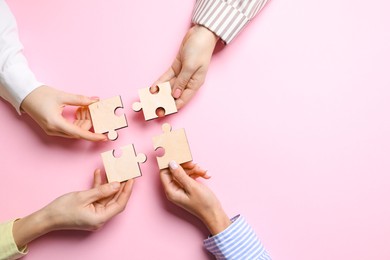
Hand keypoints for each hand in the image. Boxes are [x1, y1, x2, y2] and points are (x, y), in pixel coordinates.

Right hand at [13, 170, 132, 247]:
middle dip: (120, 186)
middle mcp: (100, 217)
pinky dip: (99, 186)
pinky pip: (98, 196)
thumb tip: (117, 185)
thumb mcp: (83, 197)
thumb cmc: (62, 210)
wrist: (46, 217)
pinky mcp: (90, 209)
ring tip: (114, 170)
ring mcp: (95, 213)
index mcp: (100, 218)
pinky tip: (98, 174)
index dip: (127, 191)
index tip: (132, 180)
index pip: (120, 204)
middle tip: (126, 173)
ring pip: (107, 196)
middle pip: (114, 200)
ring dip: (109, 184)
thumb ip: (101, 190)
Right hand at [21, 85, 106, 140]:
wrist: (24, 94)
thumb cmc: (40, 94)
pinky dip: (77, 121)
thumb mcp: (62, 96)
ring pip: (74, 130)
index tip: (103, 137)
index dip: (92, 136)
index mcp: (56, 123)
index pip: (79, 133)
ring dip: (82, 121)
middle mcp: (54, 130)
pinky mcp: (52, 128)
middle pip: (78, 131)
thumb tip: (95, 100)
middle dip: (88, 121)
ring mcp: (52, 130)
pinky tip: (78, 111)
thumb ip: (80, 99)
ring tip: (83, 107)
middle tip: (90, 108)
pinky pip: (69, 128)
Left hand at [154, 25, 218, 110]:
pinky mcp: (177, 67)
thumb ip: (182, 82)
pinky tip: (152, 88)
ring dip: (160, 92)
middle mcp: (188, 81)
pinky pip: (167, 77)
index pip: (183, 99)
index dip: (173, 106)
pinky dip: (160, 82)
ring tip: (150, 99)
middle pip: (175, 94)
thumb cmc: (200, 50)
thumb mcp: (191, 67)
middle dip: (164, 100)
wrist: (200, 34)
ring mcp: (182, 74)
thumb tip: (175, 95)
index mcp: (195, 83)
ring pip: (169, 86)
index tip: (163, 112)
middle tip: (153, 106)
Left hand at [160, 161, 230, 234]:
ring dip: (195, 170)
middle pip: (175, 170)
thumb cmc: (203, 203)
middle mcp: (174, 189)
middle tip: (195, 165)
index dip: (170, 163)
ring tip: (204, 172)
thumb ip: (180, 174)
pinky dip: (198, 174)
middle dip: (186, 166)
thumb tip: (171, 163)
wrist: (215, 213)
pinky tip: (206, 175)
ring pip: (185, 172)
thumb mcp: (192, 187)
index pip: (164, 172)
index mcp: (171, 191)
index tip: (178, 155)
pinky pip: (190, 176)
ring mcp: (182, 188)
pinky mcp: (189, 187)